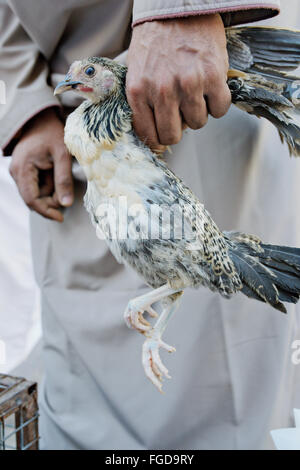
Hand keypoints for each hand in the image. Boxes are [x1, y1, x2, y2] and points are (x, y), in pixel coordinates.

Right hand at [10, 108, 73, 221]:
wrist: (40, 118)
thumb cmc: (52, 133)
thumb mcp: (63, 155)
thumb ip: (64, 179)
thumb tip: (66, 204)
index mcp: (23, 169)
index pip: (31, 199)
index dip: (46, 211)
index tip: (61, 217)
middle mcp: (15, 172)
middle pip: (32, 199)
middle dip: (50, 201)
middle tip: (66, 192)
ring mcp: (17, 172)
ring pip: (34, 194)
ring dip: (49, 192)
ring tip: (59, 175)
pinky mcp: (22, 171)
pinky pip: (35, 186)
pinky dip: (47, 186)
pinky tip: (54, 174)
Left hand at [126, 14, 230, 151]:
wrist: (179, 7)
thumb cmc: (156, 41)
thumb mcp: (136, 71)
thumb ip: (141, 102)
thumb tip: (152, 134)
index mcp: (138, 91)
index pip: (148, 135)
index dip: (158, 139)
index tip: (164, 137)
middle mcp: (162, 91)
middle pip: (173, 135)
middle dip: (178, 129)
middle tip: (180, 114)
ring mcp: (188, 84)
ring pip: (198, 124)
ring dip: (198, 112)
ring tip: (194, 92)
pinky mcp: (212, 77)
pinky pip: (219, 110)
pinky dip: (217, 103)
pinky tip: (210, 88)